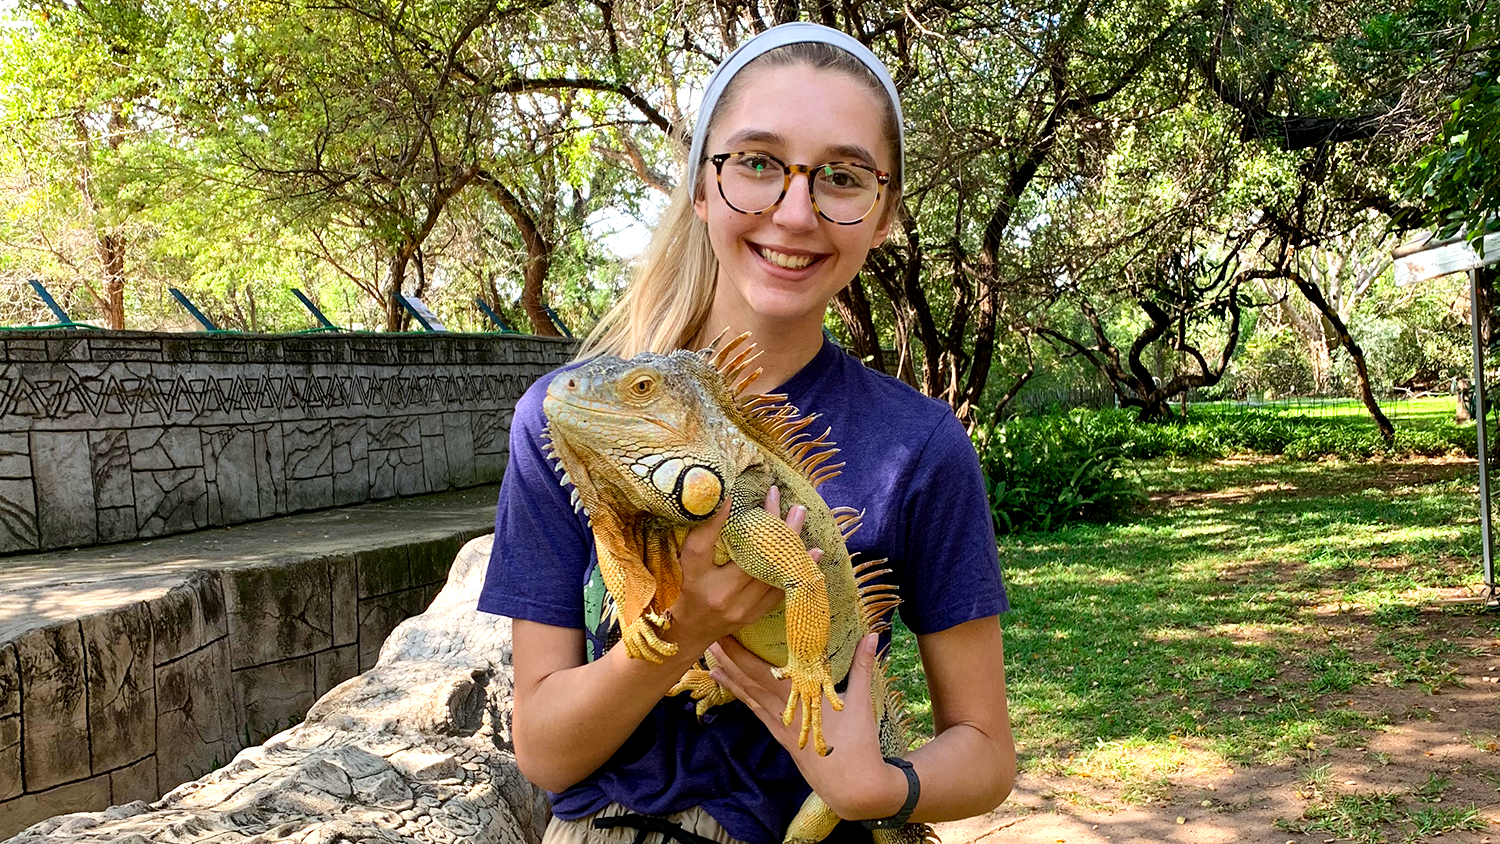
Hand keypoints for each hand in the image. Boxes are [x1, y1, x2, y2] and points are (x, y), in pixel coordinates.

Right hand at [667, 486, 812, 652]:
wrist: (685, 633)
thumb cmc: (680, 591)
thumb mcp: (679, 564)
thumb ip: (697, 537)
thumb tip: (724, 501)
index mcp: (692, 578)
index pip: (700, 546)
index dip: (715, 521)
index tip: (731, 495)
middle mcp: (718, 595)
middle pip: (749, 556)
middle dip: (769, 525)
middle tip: (781, 498)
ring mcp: (739, 608)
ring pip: (771, 572)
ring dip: (790, 542)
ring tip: (799, 514)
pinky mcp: (752, 615)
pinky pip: (780, 590)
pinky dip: (798, 569)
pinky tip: (814, 552)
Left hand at [708, 633, 906, 820]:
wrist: (853, 788)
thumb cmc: (859, 744)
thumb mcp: (861, 701)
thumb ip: (862, 665)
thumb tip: (872, 634)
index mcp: (798, 698)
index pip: (760, 671)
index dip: (739, 653)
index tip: (724, 635)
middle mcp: (783, 712)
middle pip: (749, 682)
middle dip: (729, 661)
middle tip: (709, 641)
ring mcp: (781, 727)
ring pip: (750, 699)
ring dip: (731, 681)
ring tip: (712, 665)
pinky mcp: (784, 739)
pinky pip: (758, 714)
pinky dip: (745, 700)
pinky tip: (737, 693)